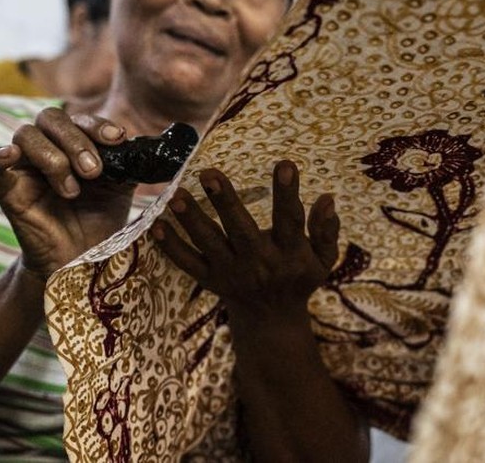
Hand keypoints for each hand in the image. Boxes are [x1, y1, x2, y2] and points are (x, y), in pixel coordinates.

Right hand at [0, 107, 134, 279]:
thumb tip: (147, 145)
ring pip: (25, 135)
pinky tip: (10, 155)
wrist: (81, 261)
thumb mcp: (121, 187)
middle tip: (93, 171)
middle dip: (75, 141)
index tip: (118, 139)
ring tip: (72, 190)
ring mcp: (23, 168)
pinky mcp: (6, 190)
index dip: (97, 124)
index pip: (79, 118)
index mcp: (73, 143)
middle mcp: (47, 149)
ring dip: (53, 157)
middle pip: (50, 118)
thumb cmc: (99, 220)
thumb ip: (128, 162)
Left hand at [154, 161, 339, 318]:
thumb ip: (326, 230)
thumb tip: (328, 198)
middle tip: (209, 173)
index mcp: (289, 253)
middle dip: (225, 202)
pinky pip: (187, 263)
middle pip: (241, 230)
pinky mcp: (210, 280)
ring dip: (191, 220)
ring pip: (209, 244)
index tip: (285, 163)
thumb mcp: (323, 259)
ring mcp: (231, 273)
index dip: (287, 193)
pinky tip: (156, 226)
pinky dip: (171, 247)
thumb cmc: (300, 278)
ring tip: (175, 195)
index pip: (290, 220)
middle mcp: (259, 263)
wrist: (272, 321)